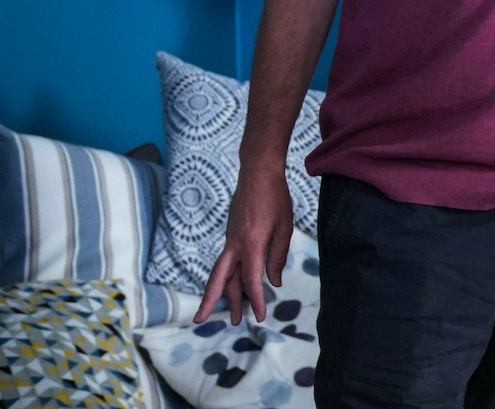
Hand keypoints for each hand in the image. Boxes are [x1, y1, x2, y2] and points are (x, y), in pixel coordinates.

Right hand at [194, 168, 292, 324]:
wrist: (257, 173)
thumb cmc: (275, 198)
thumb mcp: (284, 227)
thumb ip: (277, 257)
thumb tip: (273, 282)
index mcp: (251, 243)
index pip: (251, 279)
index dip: (256, 300)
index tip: (260, 316)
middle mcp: (235, 244)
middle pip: (221, 279)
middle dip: (213, 302)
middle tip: (210, 322)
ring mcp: (230, 239)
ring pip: (221, 272)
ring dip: (222, 293)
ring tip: (229, 311)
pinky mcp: (231, 235)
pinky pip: (227, 261)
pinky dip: (229, 277)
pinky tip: (236, 285)